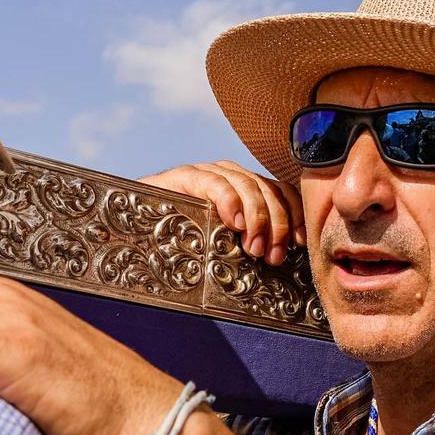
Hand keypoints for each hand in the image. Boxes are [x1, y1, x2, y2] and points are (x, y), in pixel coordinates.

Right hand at [140, 160, 303, 264]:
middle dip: (276, 225)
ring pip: (248, 186)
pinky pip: (215, 182)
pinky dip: (229, 201)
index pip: (282, 192)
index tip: (300, 242)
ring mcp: (209, 172)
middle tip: (272, 256)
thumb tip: (282, 261)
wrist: (134, 225)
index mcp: (246, 188)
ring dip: (257, 219)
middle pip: (269, 191)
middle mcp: (232, 175)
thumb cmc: (183, 238)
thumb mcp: (223, 242)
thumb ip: (249, 242)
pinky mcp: (186, 176)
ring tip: (252, 248)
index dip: (295, 215)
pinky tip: (233, 223)